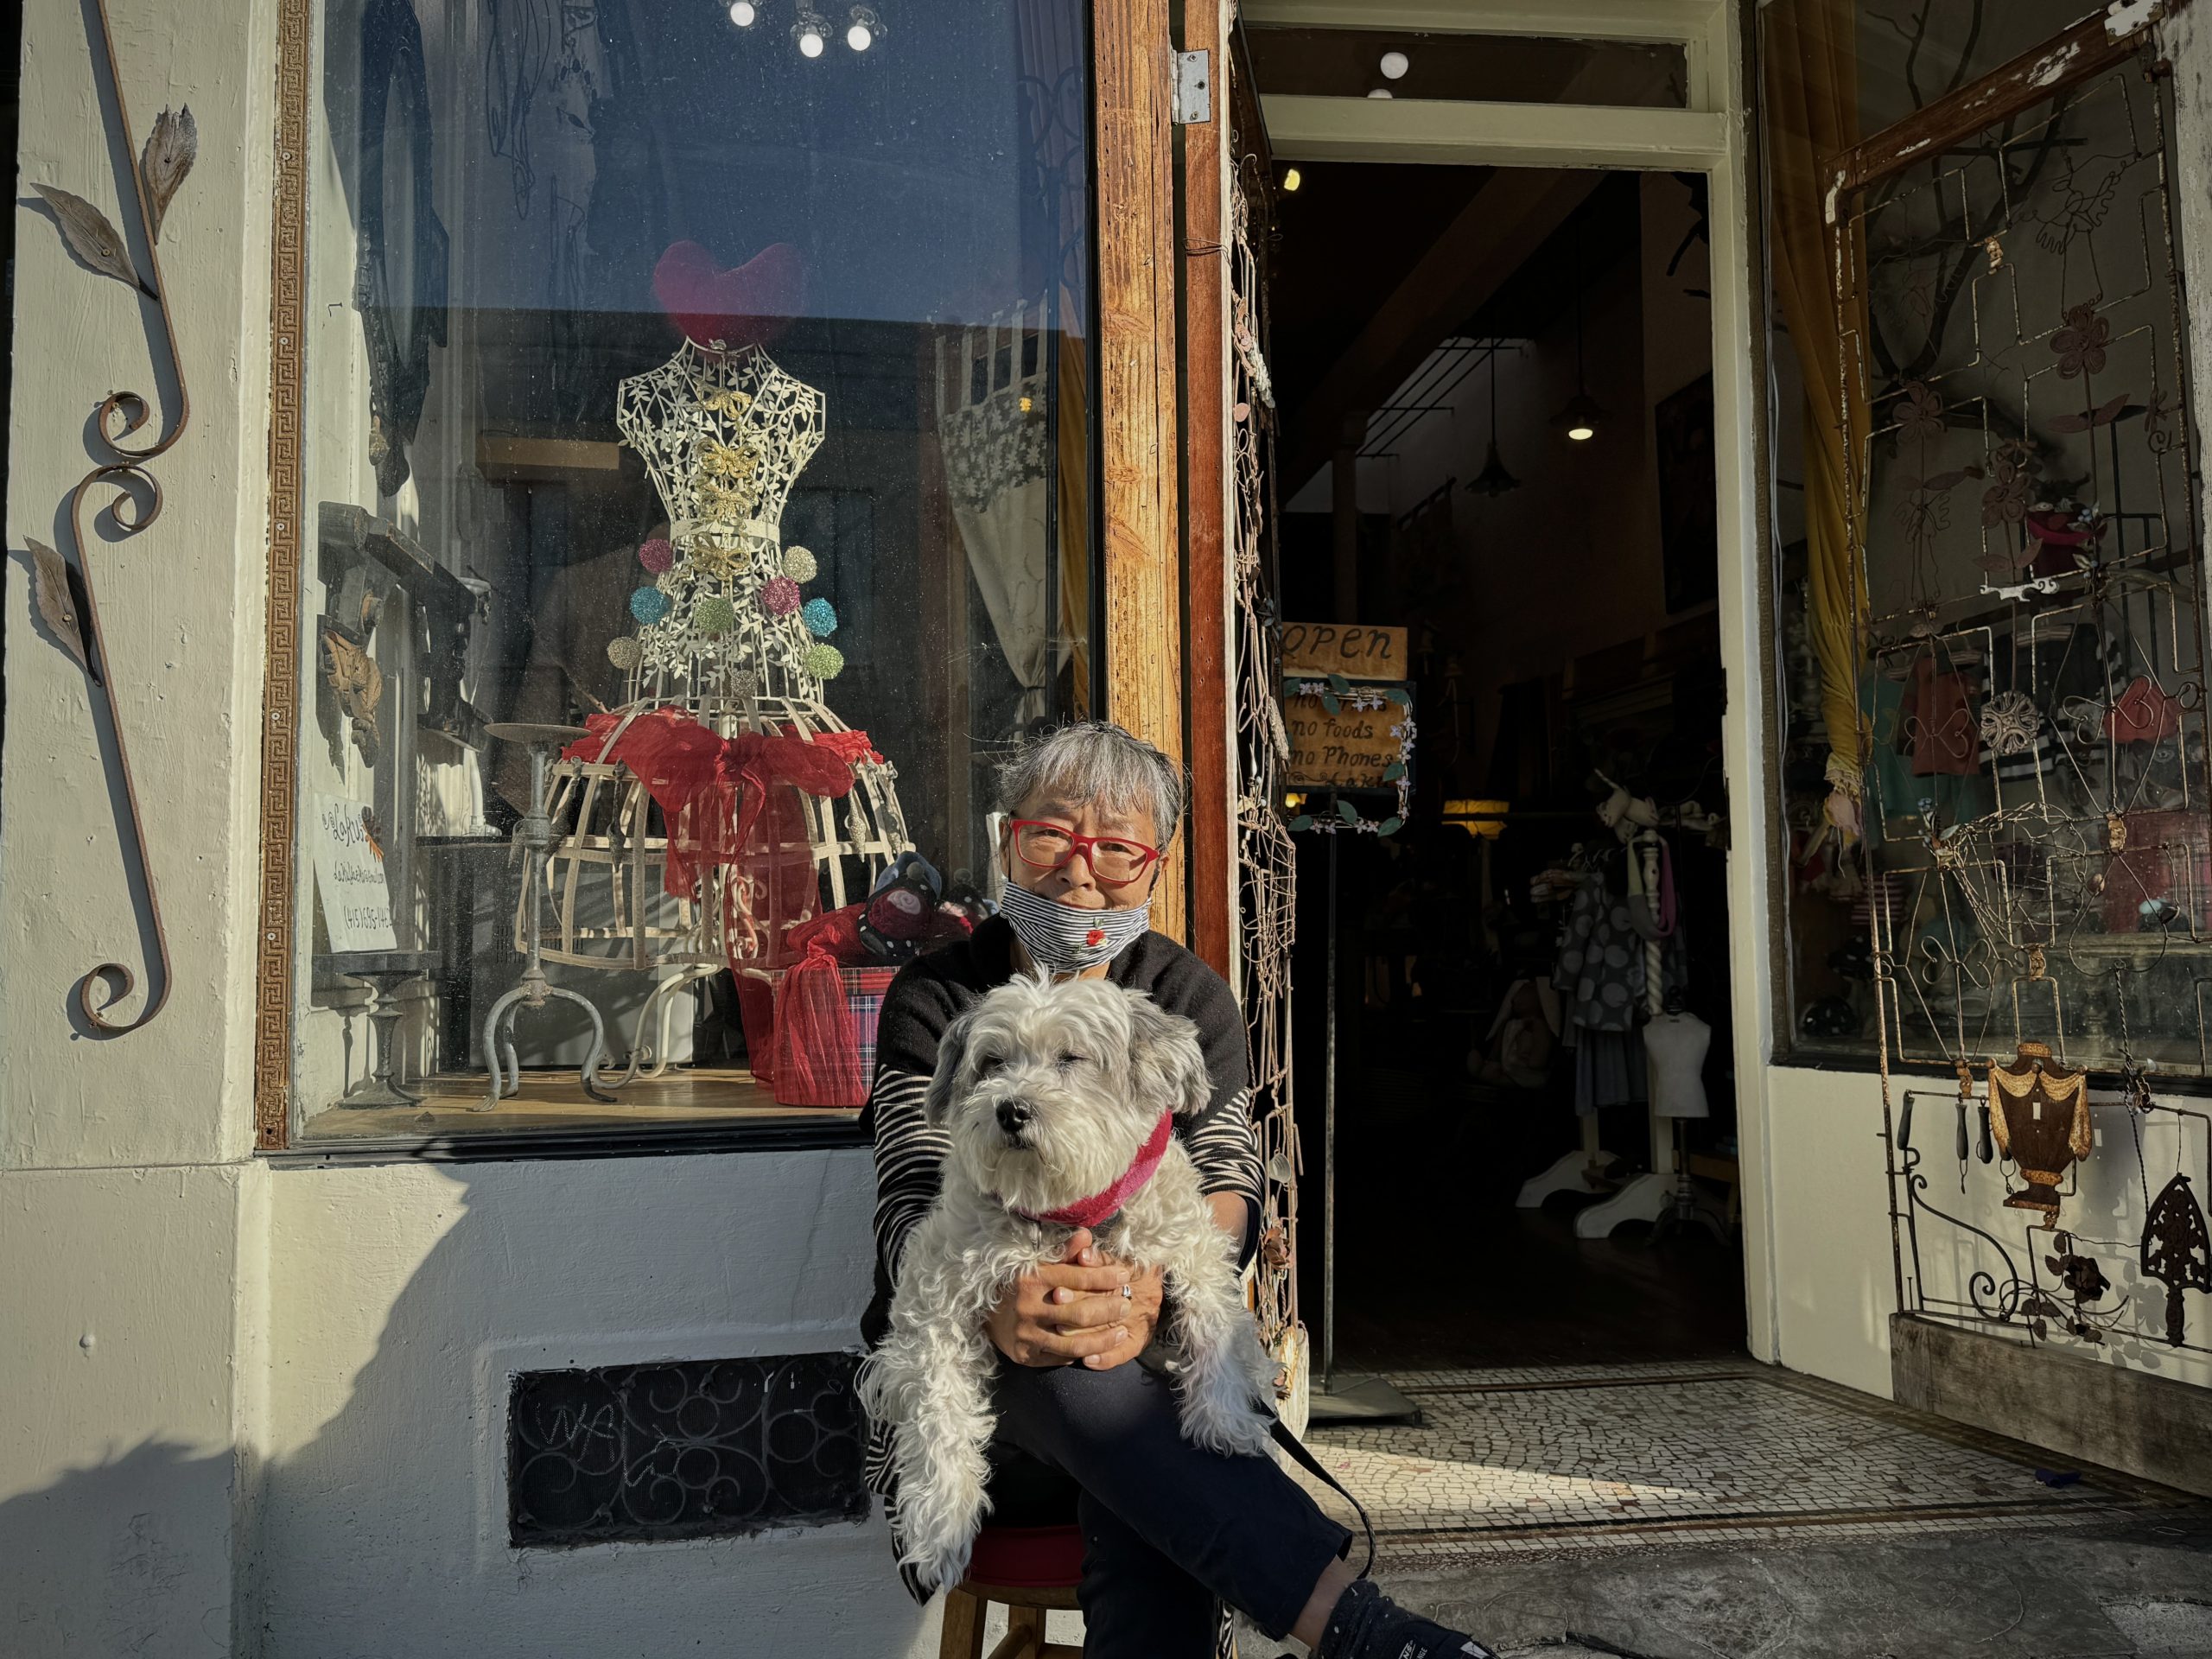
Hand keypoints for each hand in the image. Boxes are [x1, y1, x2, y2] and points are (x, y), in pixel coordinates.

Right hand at [986, 1228, 1156, 1368]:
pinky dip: (1083, 1353)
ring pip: (1075, 1343)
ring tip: (1122, 1332)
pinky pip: (1062, 1357)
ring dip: (1103, 1339)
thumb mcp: (1036, 1263)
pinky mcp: (1026, 1356)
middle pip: (1080, 1314)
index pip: (1077, 1278)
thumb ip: (1064, 1251)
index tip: (1124, 1275)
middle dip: (1109, 1310)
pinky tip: (1099, 1348)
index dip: (1105, 1277)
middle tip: (1127, 1305)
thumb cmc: (1017, 1284)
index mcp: (1033, 1279)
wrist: (983, 1313)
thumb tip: (1087, 1235)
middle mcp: (1029, 1308)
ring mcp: (1027, 1335)